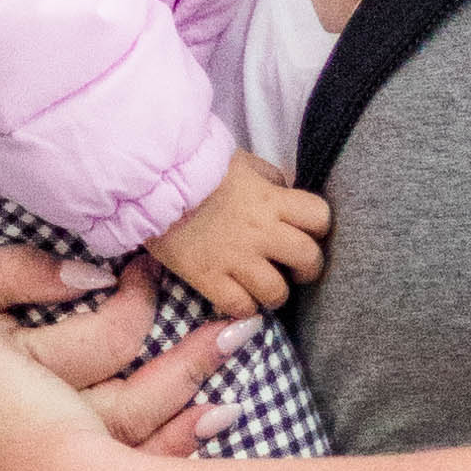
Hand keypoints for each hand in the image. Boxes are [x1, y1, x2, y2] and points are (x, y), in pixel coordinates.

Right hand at [148, 149, 332, 317]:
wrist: (151, 184)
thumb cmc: (197, 169)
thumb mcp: (242, 163)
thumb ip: (270, 179)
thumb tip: (286, 194)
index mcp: (271, 199)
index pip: (320, 217)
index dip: (319, 228)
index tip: (308, 233)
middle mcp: (260, 230)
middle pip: (308, 258)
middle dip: (308, 269)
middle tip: (295, 271)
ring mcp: (235, 258)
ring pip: (277, 292)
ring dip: (276, 294)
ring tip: (266, 290)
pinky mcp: (208, 278)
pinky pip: (240, 307)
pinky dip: (245, 307)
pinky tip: (238, 298)